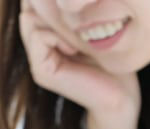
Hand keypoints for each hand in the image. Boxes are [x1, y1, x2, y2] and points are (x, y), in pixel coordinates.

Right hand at [20, 0, 140, 118]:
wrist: (121, 98)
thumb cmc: (115, 61)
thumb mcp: (92, 27)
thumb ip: (72, 11)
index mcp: (47, 35)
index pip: (34, 1)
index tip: (77, 8)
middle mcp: (37, 47)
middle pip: (28, 6)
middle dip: (52, 6)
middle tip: (80, 21)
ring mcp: (36, 60)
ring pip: (29, 18)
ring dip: (56, 20)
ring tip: (78, 37)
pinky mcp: (41, 71)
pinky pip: (38, 36)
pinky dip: (57, 36)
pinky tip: (75, 48)